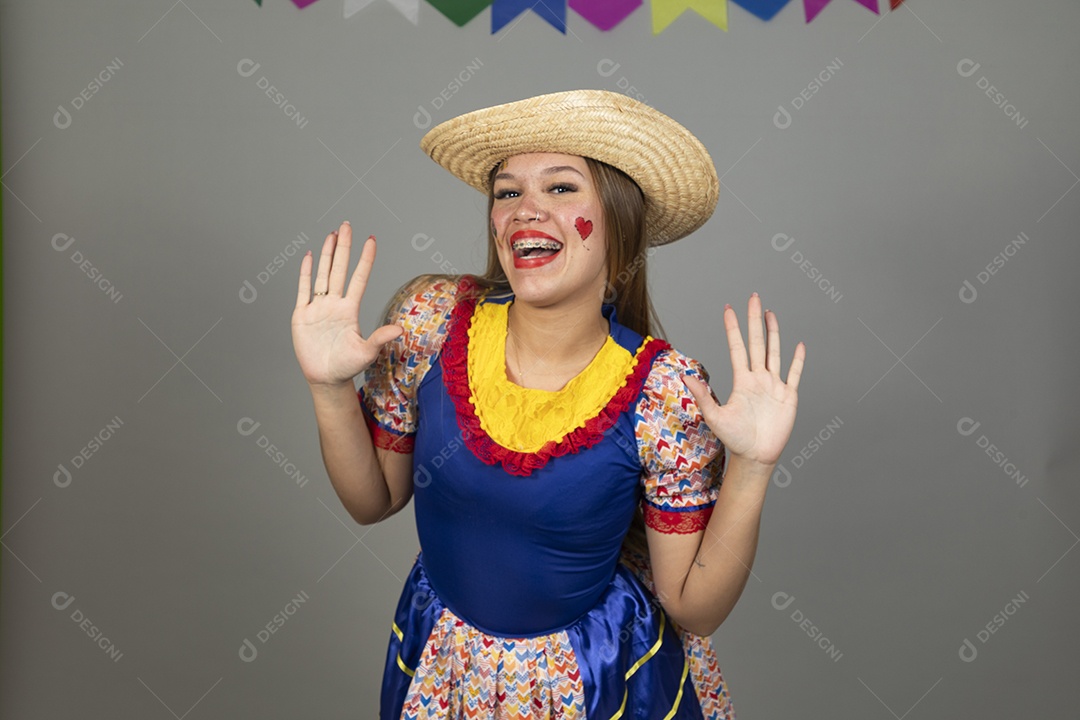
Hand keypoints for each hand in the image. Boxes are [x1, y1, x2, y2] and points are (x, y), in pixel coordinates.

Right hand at [291, 221, 402, 386]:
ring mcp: (318, 307)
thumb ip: (380, 337)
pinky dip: (306, 273)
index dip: (365, 259)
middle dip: (344, 247)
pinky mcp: (302, 315)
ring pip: (323, 274)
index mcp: (350, 310)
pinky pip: (303, 290)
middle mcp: (335, 304)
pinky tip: (310, 256)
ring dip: (328, 254)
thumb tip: (400, 329)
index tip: (371, 240)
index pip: (359, 278)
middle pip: (340, 269)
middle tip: (348, 225)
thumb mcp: (366, 351)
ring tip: (332, 234)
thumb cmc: (347, 366)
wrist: (325, 378)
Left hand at [682, 293, 804, 468]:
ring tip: (771, 313)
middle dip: (754, 320)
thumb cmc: (734, 438)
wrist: (755, 456)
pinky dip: (798, 360)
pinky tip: (799, 345)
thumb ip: (702, 395)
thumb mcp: (715, 416)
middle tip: (753, 297)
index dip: (733, 328)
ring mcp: (774, 385)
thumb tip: (684, 377)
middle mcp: (758, 378)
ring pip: (774, 352)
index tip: (728, 309)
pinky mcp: (788, 396)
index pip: (737, 347)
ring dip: (773, 333)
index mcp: (741, 380)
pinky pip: (794, 374)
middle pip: (756, 342)